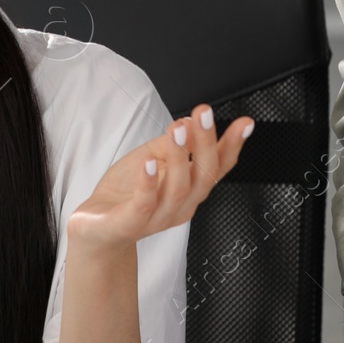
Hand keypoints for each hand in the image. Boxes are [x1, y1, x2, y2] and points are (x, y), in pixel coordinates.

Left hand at [67, 104, 253, 252]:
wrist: (98, 229)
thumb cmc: (128, 192)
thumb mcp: (154, 158)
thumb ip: (174, 144)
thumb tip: (192, 121)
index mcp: (190, 188)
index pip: (219, 167)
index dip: (233, 145)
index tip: (245, 123)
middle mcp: (181, 204)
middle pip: (204, 176)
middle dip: (207, 142)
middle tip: (204, 114)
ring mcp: (158, 217)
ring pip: (178, 188)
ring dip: (180, 156)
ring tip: (178, 130)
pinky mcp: (131, 223)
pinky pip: (144, 205)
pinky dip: (149, 182)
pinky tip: (149, 162)